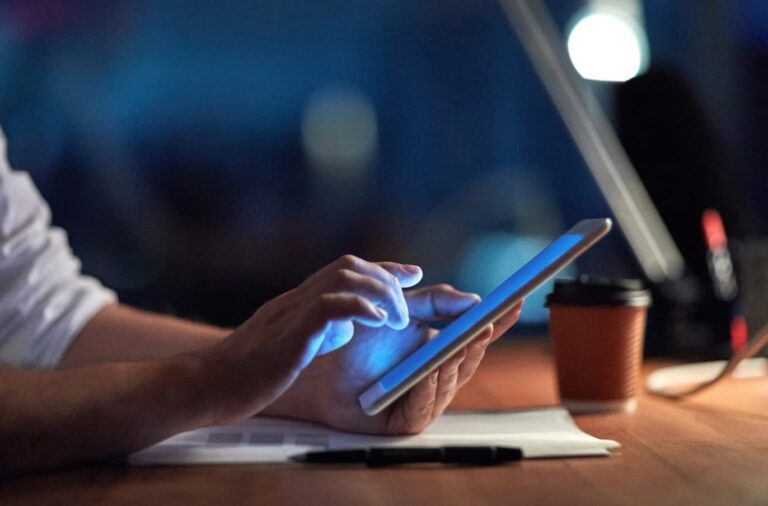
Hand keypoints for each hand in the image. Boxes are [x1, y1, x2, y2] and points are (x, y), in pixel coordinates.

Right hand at [200, 255, 422, 424]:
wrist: (207, 385)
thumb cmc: (246, 373)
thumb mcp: (289, 344)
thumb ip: (317, 329)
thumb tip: (346, 325)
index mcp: (298, 302)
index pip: (346, 270)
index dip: (382, 268)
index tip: (409, 274)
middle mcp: (297, 299)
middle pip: (349, 266)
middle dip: (385, 279)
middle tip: (407, 308)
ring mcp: (292, 313)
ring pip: (344, 277)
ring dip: (379, 293)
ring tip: (396, 320)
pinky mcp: (289, 335)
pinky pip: (329, 307)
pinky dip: (360, 309)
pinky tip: (378, 322)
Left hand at [262, 284, 521, 434]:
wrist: (316, 360)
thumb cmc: (355, 338)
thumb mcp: (400, 310)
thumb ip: (434, 302)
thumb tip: (472, 298)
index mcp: (438, 350)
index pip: (474, 337)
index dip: (496, 323)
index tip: (514, 303)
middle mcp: (434, 377)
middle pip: (466, 361)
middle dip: (478, 341)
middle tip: (486, 322)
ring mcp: (421, 399)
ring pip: (449, 383)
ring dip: (456, 361)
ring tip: (462, 340)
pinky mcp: (403, 422)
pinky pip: (424, 406)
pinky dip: (429, 386)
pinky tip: (431, 369)